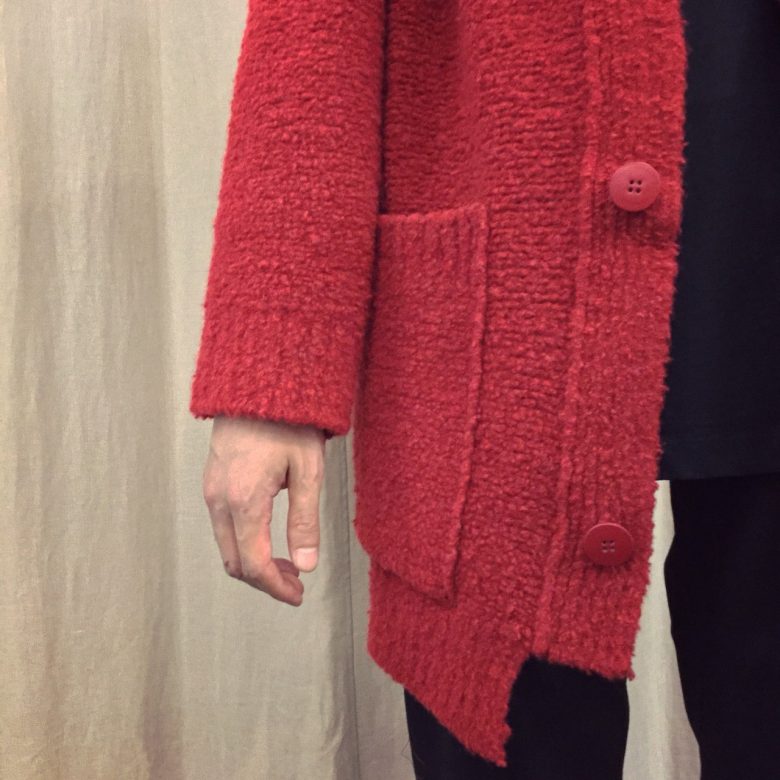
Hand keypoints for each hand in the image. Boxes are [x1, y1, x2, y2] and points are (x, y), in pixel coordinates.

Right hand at [201, 415, 325, 605]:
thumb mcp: (308, 470)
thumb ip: (305, 520)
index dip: (275, 587)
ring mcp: (211, 490)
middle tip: (295, 583)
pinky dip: (243, 542)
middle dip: (264, 580)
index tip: (297, 594)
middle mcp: (219, 499)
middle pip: (235, 561)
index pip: (254, 564)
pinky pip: (222, 525)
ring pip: (226, 545)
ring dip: (253, 562)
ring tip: (286, 563)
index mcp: (244, 500)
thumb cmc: (288, 421)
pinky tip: (267, 536)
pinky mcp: (212, 481)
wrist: (258, 384)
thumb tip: (306, 564)